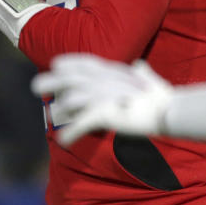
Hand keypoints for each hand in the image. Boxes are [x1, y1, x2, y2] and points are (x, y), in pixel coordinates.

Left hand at [31, 55, 174, 144]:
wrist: (171, 110)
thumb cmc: (162, 97)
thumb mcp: (149, 80)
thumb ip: (142, 72)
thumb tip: (140, 65)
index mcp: (112, 72)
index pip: (85, 62)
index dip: (69, 62)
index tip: (56, 64)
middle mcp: (104, 81)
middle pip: (70, 78)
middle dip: (51, 82)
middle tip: (35, 86)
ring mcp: (103, 96)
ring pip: (70, 100)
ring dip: (59, 110)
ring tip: (51, 117)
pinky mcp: (105, 113)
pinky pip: (81, 124)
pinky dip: (71, 133)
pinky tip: (64, 141)